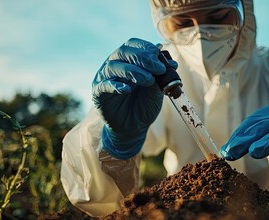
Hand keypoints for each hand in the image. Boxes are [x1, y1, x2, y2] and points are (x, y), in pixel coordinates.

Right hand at [92, 38, 175, 158]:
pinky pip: (103, 86)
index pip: (133, 45)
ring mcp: (104, 78)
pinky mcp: (98, 93)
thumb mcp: (156, 90)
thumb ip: (160, 76)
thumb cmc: (144, 105)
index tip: (160, 58)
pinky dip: (115, 86)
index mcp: (128, 60)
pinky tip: (127, 90)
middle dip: (143, 58)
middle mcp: (115, 65)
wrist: (134, 127)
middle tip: (158, 69)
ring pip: (113, 67)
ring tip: (148, 80)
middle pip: (123, 52)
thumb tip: (170, 60)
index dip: (147, 48)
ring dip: (132, 71)